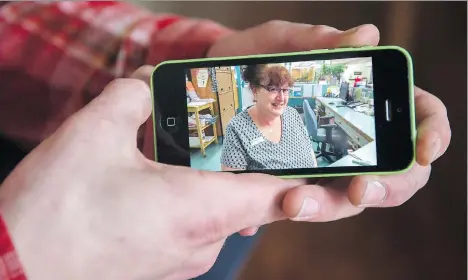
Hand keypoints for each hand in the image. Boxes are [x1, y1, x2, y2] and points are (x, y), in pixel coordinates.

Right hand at [0, 70, 308, 279]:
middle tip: (265, 134)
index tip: (348, 174)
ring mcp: (184, 256)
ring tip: (210, 148)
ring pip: (222, 210)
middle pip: (255, 198)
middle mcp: (202, 240)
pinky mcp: (163, 262)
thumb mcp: (91, 136)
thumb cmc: (52, 214)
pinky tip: (170, 179)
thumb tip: (148, 85)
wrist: (11, 273)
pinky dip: (195, 198)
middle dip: (263, 167)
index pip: (285, 195)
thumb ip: (131, 98)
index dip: (321, 184)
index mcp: (200, 209)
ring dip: (222, 180)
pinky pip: (196, 224)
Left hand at [208, 22, 450, 229]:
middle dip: (384, 187)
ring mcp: (324, 163)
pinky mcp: (293, 180)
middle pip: (394, 171)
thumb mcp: (280, 42)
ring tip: (295, 201)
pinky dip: (292, 205)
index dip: (432, 134)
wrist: (212, 83)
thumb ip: (318, 40)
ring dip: (327, 205)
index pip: (421, 116)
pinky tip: (271, 204)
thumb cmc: (254, 57)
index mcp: (365, 99)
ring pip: (345, 197)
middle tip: (359, 189)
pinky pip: (304, 200)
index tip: (423, 150)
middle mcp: (353, 136)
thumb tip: (367, 36)